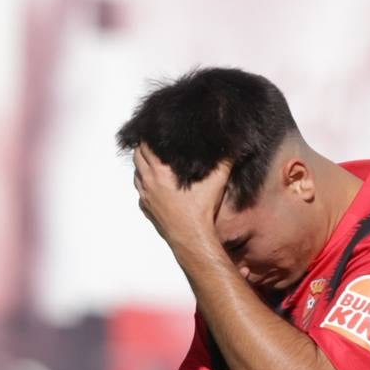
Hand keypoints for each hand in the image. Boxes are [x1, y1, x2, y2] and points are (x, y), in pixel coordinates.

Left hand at [131, 146, 229, 261]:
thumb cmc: (201, 210)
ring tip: (154, 162)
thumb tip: (233, 144)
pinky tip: (155, 185)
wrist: (192, 237)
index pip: (145, 146)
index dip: (149, 137)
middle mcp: (149, 182)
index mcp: (160, 171)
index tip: (155, 132)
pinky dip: (145, 185)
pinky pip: (141, 193)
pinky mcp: (147, 209)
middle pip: (137, 158)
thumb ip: (225, 160)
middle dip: (143, 148)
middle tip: (154, 144)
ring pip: (137, 175)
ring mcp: (146, 197)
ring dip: (142, 167)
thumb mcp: (217, 180)